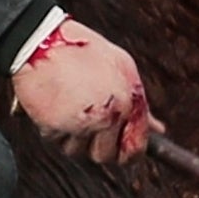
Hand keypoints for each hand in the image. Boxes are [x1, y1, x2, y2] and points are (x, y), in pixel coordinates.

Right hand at [10, 14, 153, 165]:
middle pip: (103, 156)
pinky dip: (53, 128)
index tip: (118, 148)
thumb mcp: (121, 67)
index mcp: (128, 103)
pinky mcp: (54, 126)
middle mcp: (108, 116)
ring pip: (76, 151)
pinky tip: (54, 104)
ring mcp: (80, 124)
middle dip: (95, 146)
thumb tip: (157, 128)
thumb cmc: (82, 50)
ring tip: (69, 107)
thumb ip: (139, 102)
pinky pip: (55, 141)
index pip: (135, 149)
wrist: (41, 41)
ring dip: (71, 136)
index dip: (127, 153)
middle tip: (87, 125)